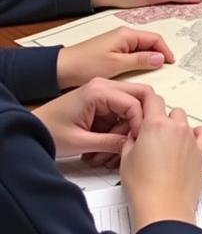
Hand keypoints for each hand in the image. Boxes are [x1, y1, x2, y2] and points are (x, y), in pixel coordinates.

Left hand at [33, 78, 154, 158]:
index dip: (140, 123)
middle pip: (139, 96)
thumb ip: (111, 142)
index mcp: (99, 90)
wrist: (29, 130)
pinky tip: (108, 142)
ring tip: (112, 147)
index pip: (135, 102)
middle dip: (138, 120)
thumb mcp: (81, 141)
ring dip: (127, 126)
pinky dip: (119, 127)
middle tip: (134, 140)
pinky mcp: (101, 100)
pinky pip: (121, 111)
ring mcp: (103, 91)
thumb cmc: (47, 130)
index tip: (137, 141)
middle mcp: (103, 85)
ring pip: (132, 105)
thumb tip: (133, 144)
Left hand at [56, 28, 174, 88]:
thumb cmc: (85, 65)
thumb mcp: (116, 65)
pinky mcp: (112, 50)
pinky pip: (133, 52)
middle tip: (166, 68)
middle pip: (149, 42)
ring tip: (155, 71)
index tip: (171, 63)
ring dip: (150, 57)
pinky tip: (139, 70)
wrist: (60, 69)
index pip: (155, 38)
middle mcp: (124, 34)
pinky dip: (140, 60)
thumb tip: (160, 58)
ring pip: (141, 48)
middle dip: (159, 53)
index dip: (165, 50)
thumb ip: (140, 60)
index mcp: (126, 34)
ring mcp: (118, 42)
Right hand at [121, 92, 201, 230]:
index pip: (152, 100)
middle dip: (163, 121)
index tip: (145, 105)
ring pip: (186, 122)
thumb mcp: (125, 160)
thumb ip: (131, 141)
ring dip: (178, 128)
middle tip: (154, 138)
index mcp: (155, 125)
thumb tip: (136, 135)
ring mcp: (191, 139)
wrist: (163, 207)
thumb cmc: (143, 187)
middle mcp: (176, 127)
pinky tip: (188, 144)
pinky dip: (196, 136)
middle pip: (171, 112)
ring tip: (169, 146)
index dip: (147, 101)